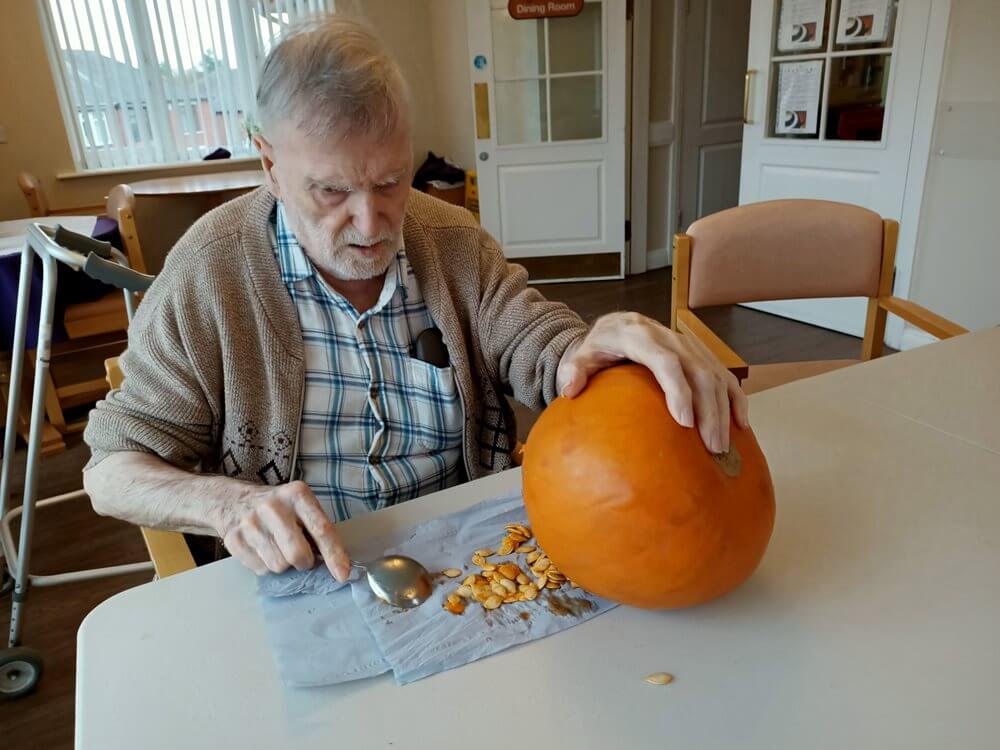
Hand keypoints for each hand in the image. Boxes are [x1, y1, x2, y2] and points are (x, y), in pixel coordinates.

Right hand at [219, 480, 351, 579]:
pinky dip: (266, 566)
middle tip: (301, 555)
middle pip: (298, 554)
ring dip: (284, 565)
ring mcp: (251, 524)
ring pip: (279, 566)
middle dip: (304, 562)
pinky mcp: (234, 540)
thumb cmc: (277, 507)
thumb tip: (337, 563)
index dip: (334, 555)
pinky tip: (263, 550)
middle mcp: (273, 507)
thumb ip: (317, 529)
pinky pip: (261, 570)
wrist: (233, 501)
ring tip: (278, 548)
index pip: (321, 529)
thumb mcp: (300, 506)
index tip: (343, 574)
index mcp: (297, 495)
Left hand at [556, 312, 748, 452]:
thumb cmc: (600, 347)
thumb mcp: (580, 355)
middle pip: (698, 373)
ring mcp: (689, 345)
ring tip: (721, 447)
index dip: (678, 391)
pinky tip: (741, 425)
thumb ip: (573, 370)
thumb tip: (569, 390)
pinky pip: (724, 375)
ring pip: (715, 376)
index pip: (666, 362)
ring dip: (724, 411)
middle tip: (711, 448)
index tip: (685, 422)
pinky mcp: (701, 354)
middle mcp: (670, 338)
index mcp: (640, 337)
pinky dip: (735, 399)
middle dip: (709, 411)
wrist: (619, 325)